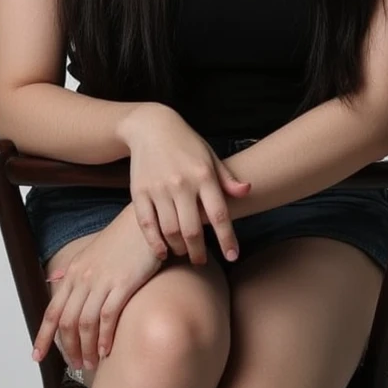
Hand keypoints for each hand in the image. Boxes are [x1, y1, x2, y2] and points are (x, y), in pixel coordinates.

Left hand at [32, 202, 162, 371]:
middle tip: (75, 363)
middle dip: (68, 348)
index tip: (37, 356)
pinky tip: (106, 349)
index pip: (53, 310)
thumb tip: (53, 278)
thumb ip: (72, 268)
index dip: (43, 336)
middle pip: (68, 322)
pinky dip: (105, 337)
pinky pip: (108, 316)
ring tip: (90, 362)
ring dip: (86, 348)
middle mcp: (83, 277)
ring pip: (86, 323)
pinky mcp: (123, 284)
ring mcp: (102, 281)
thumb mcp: (90, 250)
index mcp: (73, 271)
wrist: (142, 222)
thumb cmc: (119, 238)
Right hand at [120, 103, 251, 264]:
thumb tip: (247, 191)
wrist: (151, 126)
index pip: (219, 214)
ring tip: (184, 253)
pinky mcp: (139, 192)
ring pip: (170, 231)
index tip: (232, 256)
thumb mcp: (210, 156)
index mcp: (203, 174)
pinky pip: (147, 226)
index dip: (227, 238)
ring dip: (179, 249)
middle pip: (192, 230)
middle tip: (202, 261)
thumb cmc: (186, 143)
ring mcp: (158, 188)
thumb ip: (227, 178)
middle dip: (199, 252)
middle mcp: (181, 183)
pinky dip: (155, 243)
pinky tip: (163, 252)